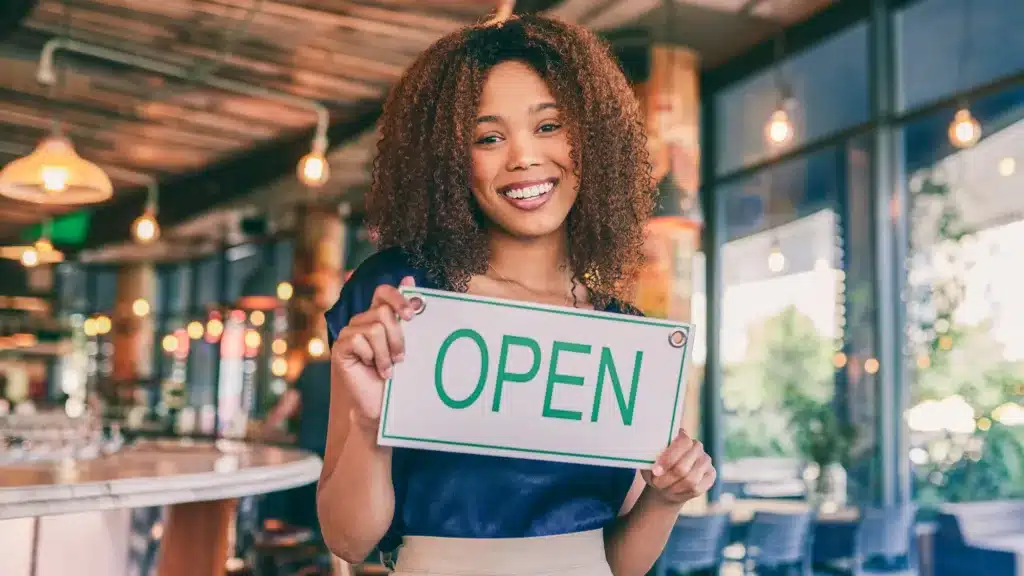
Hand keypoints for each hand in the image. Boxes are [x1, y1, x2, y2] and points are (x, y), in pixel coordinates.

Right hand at [332, 276, 416, 429]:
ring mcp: (349, 333)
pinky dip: (372, 357)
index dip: (398, 298)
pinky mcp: (340, 347)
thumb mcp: (407, 343)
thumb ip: (406, 314)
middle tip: (400, 358)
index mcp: (378, 317)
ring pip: (374, 328)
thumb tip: (409, 278)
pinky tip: (372, 369)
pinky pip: (358, 339)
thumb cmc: (397, 377)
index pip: (383, 292)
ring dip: (386, 352)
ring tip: (388, 368)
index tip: (412, 316)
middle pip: (383, 312)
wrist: (380, 405)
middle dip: (398, 337)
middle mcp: (362, 321)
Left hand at [641, 431, 715, 505]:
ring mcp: (706, 460)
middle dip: (667, 479)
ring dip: (674, 487)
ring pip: (690, 480)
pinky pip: (697, 489)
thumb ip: (650, 459)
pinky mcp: (711, 474)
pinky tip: (675, 491)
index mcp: (682, 436)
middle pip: (683, 467)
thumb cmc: (656, 470)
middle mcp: (696, 446)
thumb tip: (651, 462)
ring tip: (663, 488)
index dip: (668, 459)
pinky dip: (682, 493)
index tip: (656, 471)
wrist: (666, 484)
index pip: (682, 443)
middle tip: (656, 483)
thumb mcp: (649, 462)